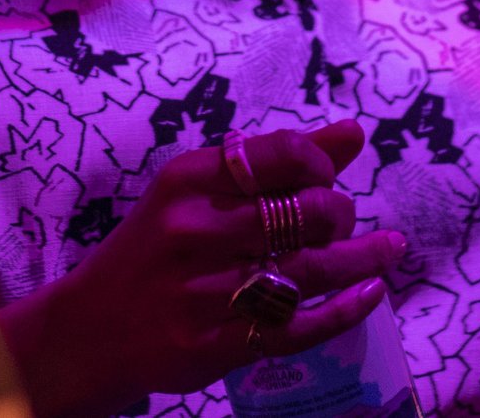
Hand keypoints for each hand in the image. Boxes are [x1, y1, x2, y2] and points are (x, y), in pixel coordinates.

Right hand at [0, 122, 407, 417]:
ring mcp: (205, 292)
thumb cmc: (154, 248)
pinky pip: (301, 326)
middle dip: (339, 212)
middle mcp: (194, 232)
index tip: (327, 174)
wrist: (91, 329)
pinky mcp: (218, 345)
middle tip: (339, 219)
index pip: (281, 154)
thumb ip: (274, 163)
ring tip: (387, 249)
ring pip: (311, 269)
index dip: (321, 162)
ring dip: (362, 258)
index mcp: (185, 181)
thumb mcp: (194, 192)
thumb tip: (355, 133)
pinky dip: (346, 309)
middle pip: (304, 211)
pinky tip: (370, 294)